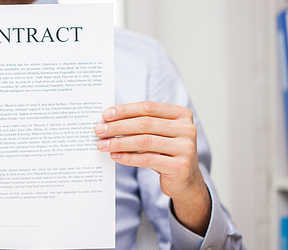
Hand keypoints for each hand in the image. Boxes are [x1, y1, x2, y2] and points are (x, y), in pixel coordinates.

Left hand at [94, 101, 210, 235]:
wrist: (185, 180)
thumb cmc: (165, 152)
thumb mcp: (157, 133)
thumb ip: (141, 123)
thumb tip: (108, 120)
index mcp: (182, 114)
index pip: (148, 107)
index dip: (125, 110)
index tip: (105, 115)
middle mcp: (187, 129)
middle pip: (145, 123)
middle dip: (118, 126)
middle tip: (99, 130)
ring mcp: (186, 148)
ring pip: (144, 141)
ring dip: (119, 142)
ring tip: (103, 144)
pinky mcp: (180, 166)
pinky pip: (147, 160)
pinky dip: (128, 157)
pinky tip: (115, 156)